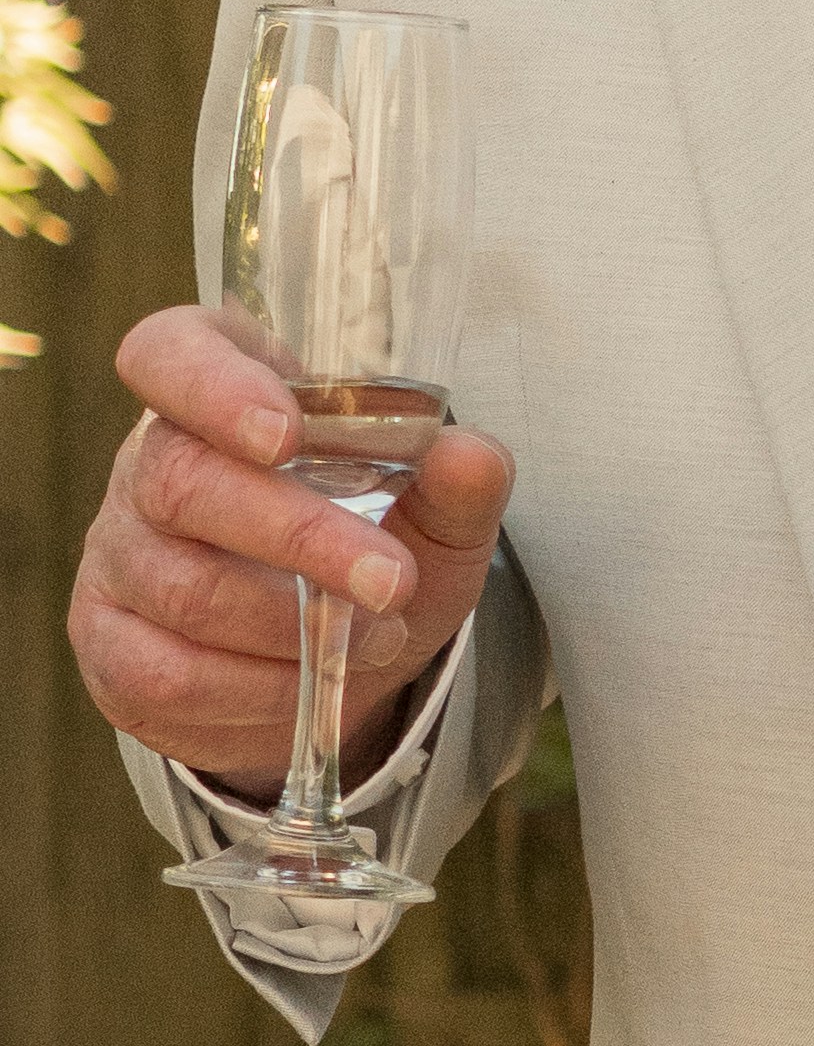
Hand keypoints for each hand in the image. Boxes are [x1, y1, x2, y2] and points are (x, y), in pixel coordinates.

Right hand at [68, 305, 516, 799]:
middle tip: (391, 579)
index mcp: (218, 388)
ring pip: (184, 590)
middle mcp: (148, 461)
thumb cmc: (371, 545)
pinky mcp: (111, 642)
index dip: (213, 388)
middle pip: (182, 482)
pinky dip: (258, 691)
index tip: (283, 432)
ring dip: (292, 627)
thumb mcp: (431, 514)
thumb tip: (471, 458)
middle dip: (298, 536)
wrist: (330, 655)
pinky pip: (170, 674)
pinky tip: (311, 683)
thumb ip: (457, 481)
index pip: (169, 355)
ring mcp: (118, 553)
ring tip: (377, 638)